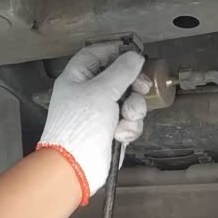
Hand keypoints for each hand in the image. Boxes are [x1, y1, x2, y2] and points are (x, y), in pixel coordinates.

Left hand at [37, 42, 150, 204]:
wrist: (77, 166)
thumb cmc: (80, 126)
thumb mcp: (101, 91)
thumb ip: (121, 71)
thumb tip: (135, 56)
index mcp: (76, 78)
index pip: (95, 54)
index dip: (114, 51)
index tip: (133, 54)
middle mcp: (88, 94)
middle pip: (118, 78)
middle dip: (133, 85)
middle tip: (141, 87)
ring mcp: (100, 113)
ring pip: (129, 101)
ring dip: (133, 109)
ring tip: (126, 118)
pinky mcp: (111, 131)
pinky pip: (129, 121)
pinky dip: (129, 127)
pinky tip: (120, 135)